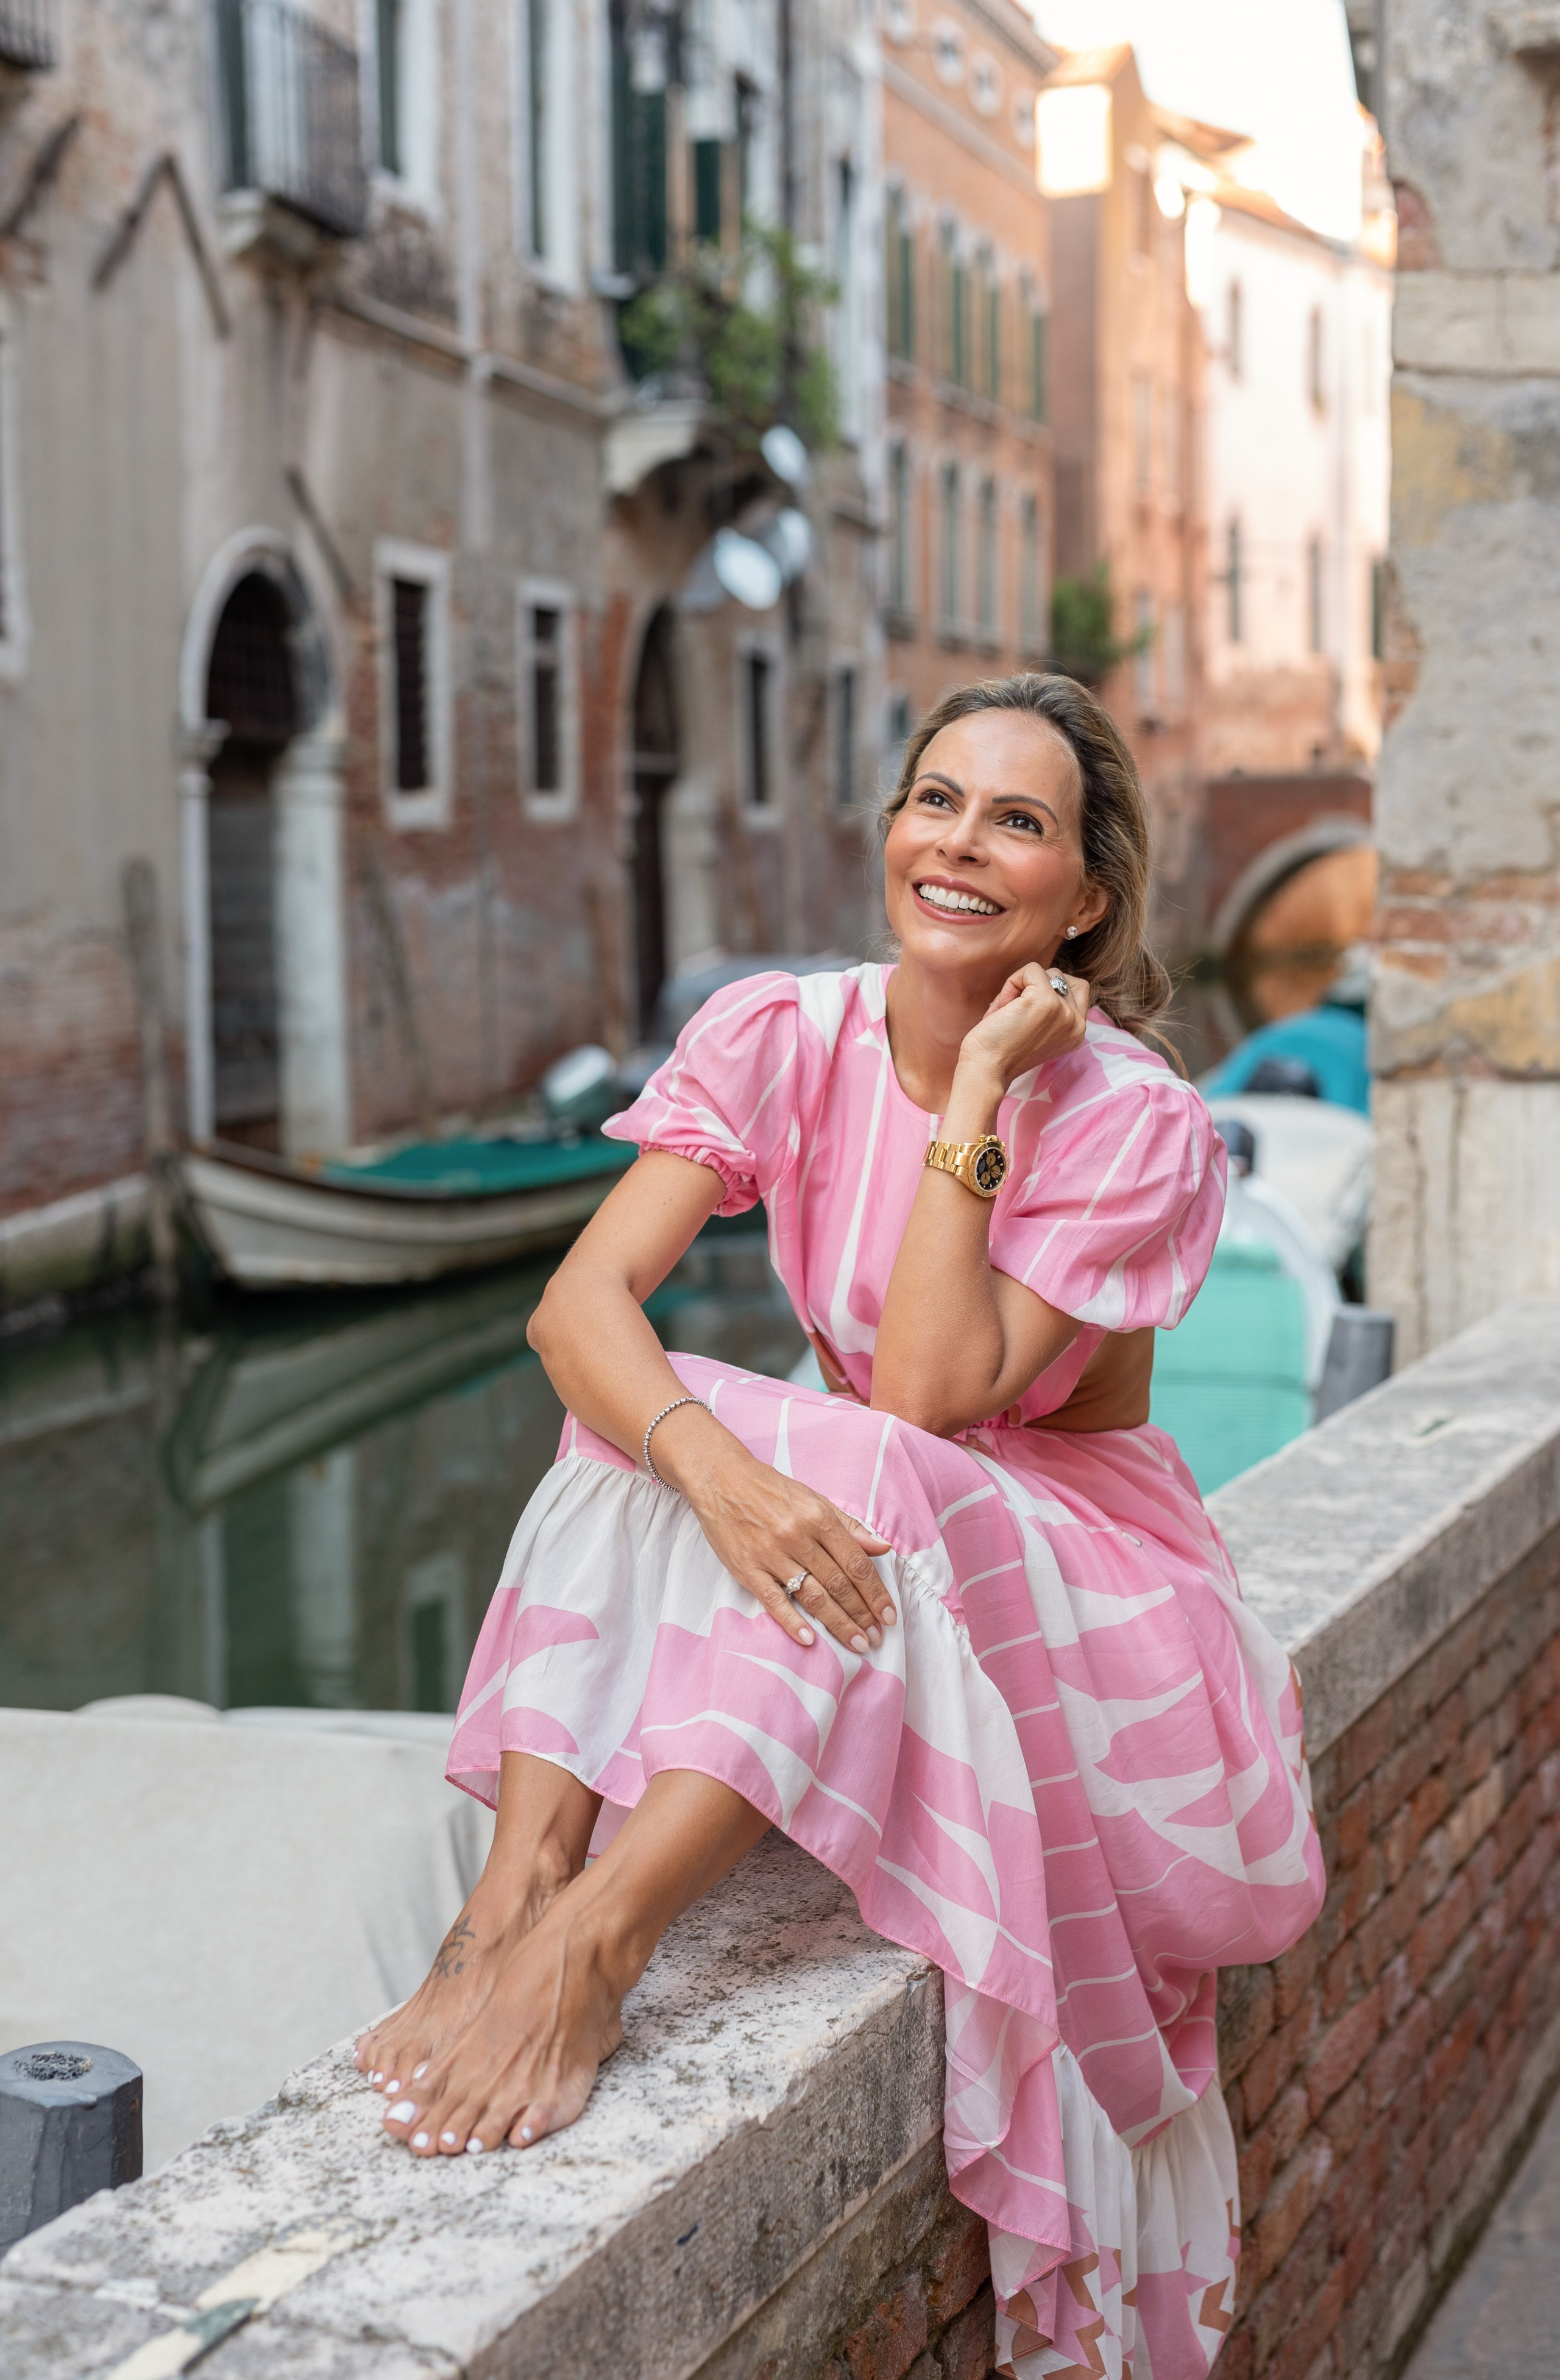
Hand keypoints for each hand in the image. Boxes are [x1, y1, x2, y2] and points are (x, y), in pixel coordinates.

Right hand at [655, 1413, 895, 1652]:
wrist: (721, 1479)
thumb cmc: (771, 1490)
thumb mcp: (815, 1500)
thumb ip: (849, 1526)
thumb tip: (883, 1547)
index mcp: (818, 1517)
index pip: (856, 1563)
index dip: (876, 1593)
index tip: (889, 1615)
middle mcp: (797, 1536)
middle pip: (838, 1584)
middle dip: (862, 1614)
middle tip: (877, 1638)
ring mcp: (771, 1554)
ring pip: (812, 1596)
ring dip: (838, 1623)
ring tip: (857, 1644)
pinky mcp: (747, 1568)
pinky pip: (773, 1600)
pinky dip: (792, 1621)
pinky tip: (810, 1640)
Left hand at [956, 962, 1088, 1095]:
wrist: (985, 1070)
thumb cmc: (1001, 1051)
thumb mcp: (1038, 1031)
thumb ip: (1052, 1011)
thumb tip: (1043, 975)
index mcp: (1077, 1033)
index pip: (1077, 989)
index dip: (1049, 992)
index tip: (1027, 1015)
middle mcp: (1077, 1023)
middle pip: (1062, 978)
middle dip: (1035, 987)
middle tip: (1015, 1012)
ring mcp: (1064, 1011)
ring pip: (1047, 972)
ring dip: (1021, 985)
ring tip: (1008, 1011)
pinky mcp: (1046, 1001)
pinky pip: (1031, 970)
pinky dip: (1011, 982)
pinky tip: (1002, 1008)